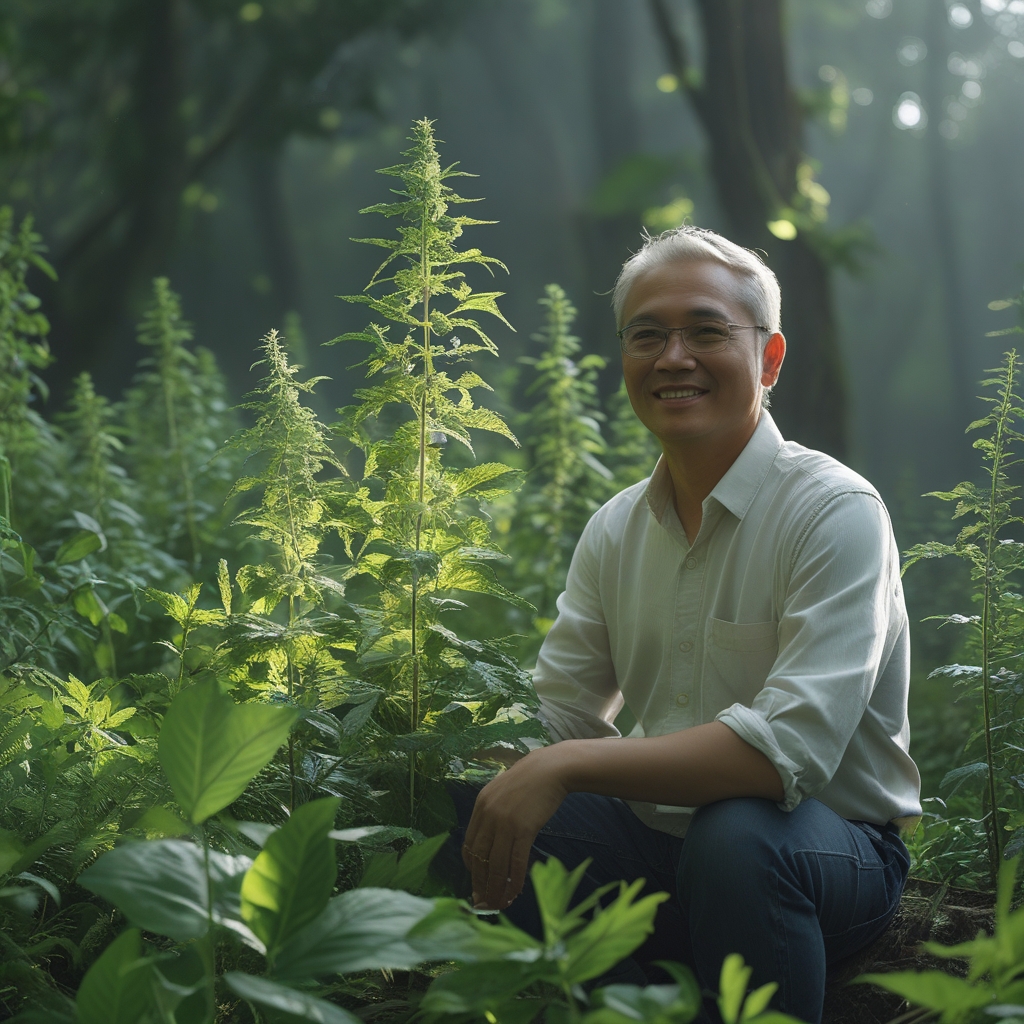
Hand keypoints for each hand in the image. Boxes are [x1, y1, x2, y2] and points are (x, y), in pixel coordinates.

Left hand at [461, 743, 571, 910]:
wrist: (551, 769)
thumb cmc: (529, 781)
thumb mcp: (501, 792)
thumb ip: (492, 813)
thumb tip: (490, 842)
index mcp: (480, 806)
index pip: (469, 844)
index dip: (471, 867)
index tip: (477, 882)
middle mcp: (488, 815)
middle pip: (479, 858)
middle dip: (480, 884)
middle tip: (482, 903)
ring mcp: (505, 823)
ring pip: (496, 865)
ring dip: (496, 889)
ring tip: (497, 905)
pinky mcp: (524, 829)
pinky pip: (516, 862)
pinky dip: (515, 881)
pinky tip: (515, 893)